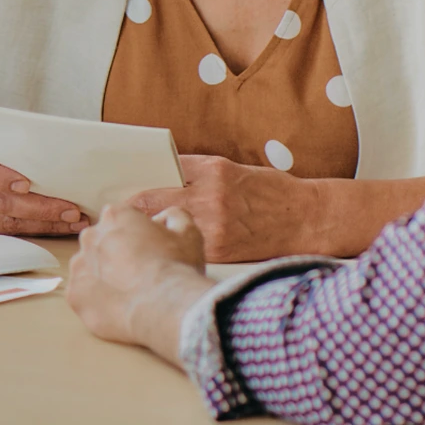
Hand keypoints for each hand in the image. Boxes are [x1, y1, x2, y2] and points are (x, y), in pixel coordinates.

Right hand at [0, 128, 88, 235]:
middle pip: (1, 203)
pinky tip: (59, 226)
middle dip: (40, 209)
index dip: (4, 179)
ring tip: (73, 221)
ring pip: (7, 222)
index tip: (27, 184)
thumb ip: (14, 138)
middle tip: (71, 210)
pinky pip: (7, 231)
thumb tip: (56, 140)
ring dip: (44, 224)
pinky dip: (36, 229)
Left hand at [67, 204, 210, 363]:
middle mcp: (92, 236)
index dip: (137, 232)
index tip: (149, 247)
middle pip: (102, 239)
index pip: (122, 217)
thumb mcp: (188, 230)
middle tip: (139, 268)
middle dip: (116, 250)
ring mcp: (79, 267)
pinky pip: (84, 293)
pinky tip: (119, 303)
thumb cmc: (176, 266)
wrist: (164, 307)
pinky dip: (97, 297)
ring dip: (103, 273)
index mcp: (117, 215)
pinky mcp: (75, 295)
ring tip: (128, 289)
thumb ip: (173, 215)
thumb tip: (162, 219)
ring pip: (89, 266)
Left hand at [128, 155, 319, 262]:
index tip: (125, 196)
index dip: (139, 185)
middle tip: (118, 221)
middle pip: (153, 200)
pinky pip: (183, 248)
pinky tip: (167, 255)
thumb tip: (163, 181)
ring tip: (139, 241)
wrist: (307, 219)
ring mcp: (213, 223)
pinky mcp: (218, 249)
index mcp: (214, 169)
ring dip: (148, 235)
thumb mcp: (236, 172)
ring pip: (163, 228)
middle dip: (134, 212)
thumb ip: (200, 176)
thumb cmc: (273, 194)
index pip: (161, 172)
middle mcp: (210, 194)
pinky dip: (172, 251)